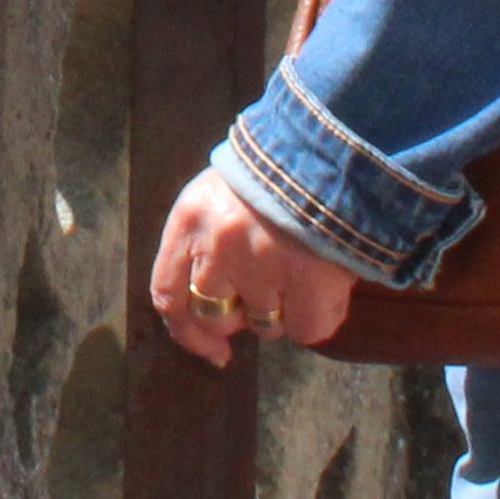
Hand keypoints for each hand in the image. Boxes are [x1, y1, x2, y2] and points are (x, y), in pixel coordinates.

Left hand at [150, 168, 353, 367]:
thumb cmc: (274, 171)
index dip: (188, 334)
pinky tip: (327, 284)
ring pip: (265, 325)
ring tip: (301, 265)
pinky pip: (307, 329)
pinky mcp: (307, 283)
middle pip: (216, 317)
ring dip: (284, 308)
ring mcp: (262, 268)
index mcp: (189, 221)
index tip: (215, 351)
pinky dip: (319, 315)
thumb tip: (214, 306)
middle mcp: (217, 248)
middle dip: (241, 315)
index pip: (167, 295)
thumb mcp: (221, 193)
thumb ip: (206, 242)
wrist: (332, 147)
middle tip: (269, 287)